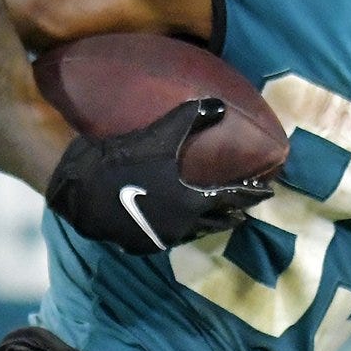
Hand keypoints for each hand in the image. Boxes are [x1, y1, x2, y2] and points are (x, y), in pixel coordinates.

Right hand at [43, 98, 270, 255]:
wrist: (82, 189)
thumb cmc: (125, 160)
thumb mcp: (162, 133)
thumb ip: (194, 117)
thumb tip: (220, 105)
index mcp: (193, 200)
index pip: (234, 197)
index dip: (253, 192)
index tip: (267, 191)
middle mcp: (183, 225)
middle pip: (220, 222)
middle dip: (236, 214)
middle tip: (246, 209)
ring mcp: (162, 238)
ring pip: (196, 234)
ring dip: (210, 225)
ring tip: (218, 219)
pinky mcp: (142, 245)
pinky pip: (170, 240)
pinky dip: (181, 231)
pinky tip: (178, 225)